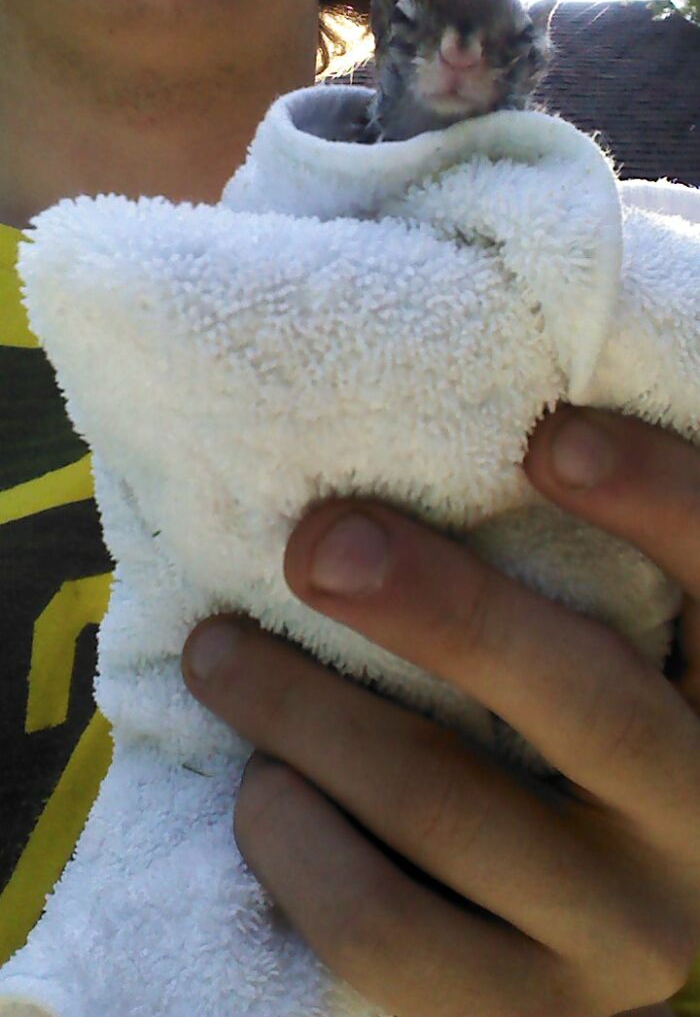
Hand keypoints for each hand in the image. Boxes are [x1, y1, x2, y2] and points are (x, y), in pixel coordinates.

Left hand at [181, 407, 699, 1016]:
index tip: (551, 437)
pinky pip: (386, 932)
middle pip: (582, 703)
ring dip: (307, 714)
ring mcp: (622, 934)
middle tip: (316, 543)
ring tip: (221, 652)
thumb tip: (461, 451)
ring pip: (446, 812)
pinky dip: (298, 848)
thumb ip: (560, 577)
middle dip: (438, 609)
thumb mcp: (597, 650)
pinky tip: (262, 788)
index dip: (656, 499)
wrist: (578, 914)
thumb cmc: (563, 731)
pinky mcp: (525, 1012)